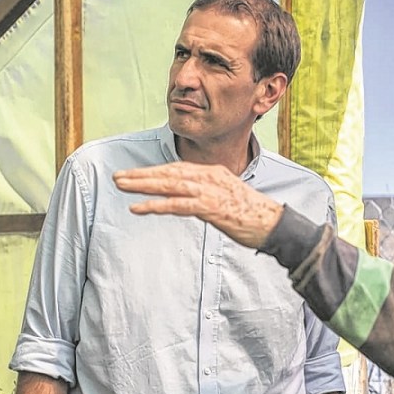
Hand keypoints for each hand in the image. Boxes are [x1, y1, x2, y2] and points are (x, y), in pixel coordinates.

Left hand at [112, 162, 283, 248]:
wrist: (274, 225)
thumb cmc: (252, 215)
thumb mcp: (228, 199)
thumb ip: (208, 196)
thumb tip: (191, 201)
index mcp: (214, 172)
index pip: (178, 168)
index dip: (154, 171)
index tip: (135, 174)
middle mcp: (210, 177)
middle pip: (169, 172)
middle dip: (141, 174)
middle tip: (118, 177)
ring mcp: (210, 191)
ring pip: (169, 184)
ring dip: (143, 185)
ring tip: (122, 186)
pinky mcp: (211, 207)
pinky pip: (177, 205)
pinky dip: (155, 205)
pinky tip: (139, 208)